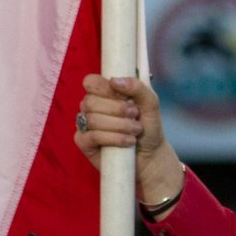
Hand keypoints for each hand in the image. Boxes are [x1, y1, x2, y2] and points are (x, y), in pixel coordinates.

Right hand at [74, 74, 183, 206]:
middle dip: (117, 109)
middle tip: (135, 115)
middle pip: (90, 101)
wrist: (151, 154)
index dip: (105, 88)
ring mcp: (85, 125)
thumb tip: (114, 81)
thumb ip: (137, 87)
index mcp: (104, 93)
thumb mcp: (150, 103)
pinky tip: (128, 142)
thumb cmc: (148, 126)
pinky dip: (112, 138)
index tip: (125, 96)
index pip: (91, 82)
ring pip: (92, 119)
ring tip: (135, 130)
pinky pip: (91, 136)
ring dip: (119, 125)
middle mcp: (91, 107)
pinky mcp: (84, 143)